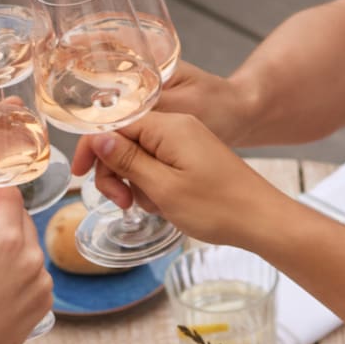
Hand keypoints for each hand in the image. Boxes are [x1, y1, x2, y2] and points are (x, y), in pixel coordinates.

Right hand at [0, 186, 50, 343]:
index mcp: (5, 238)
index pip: (11, 195)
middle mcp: (31, 255)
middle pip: (22, 219)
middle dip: (3, 221)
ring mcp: (42, 279)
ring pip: (29, 247)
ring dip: (12, 248)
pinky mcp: (45, 299)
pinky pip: (35, 273)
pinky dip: (20, 273)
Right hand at [81, 113, 293, 249]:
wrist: (262, 219)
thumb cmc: (218, 206)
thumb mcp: (163, 187)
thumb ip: (127, 160)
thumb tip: (98, 137)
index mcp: (169, 126)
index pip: (114, 125)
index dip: (93, 149)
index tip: (82, 176)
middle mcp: (177, 126)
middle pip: (125, 140)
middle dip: (116, 172)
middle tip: (123, 203)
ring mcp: (187, 141)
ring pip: (140, 155)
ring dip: (136, 183)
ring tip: (152, 206)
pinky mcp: (194, 156)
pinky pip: (159, 164)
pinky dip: (154, 185)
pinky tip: (165, 204)